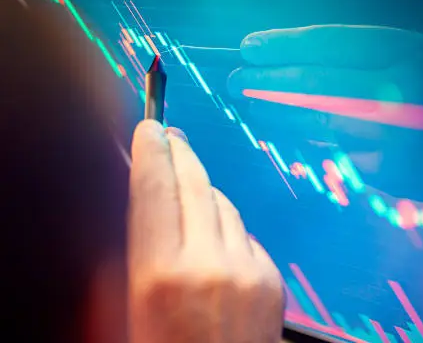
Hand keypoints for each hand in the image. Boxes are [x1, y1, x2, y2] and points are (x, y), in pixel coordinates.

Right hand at [128, 120, 283, 342]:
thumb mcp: (132, 312)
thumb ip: (138, 258)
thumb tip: (146, 208)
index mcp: (161, 275)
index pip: (155, 189)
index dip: (151, 151)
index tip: (150, 129)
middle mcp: (210, 264)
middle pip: (195, 184)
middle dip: (181, 153)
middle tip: (172, 137)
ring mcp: (248, 269)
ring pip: (224, 205)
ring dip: (205, 192)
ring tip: (190, 189)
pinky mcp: (273, 278)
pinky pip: (247, 234)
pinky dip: (230, 229)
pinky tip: (219, 243)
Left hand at [227, 25, 422, 209]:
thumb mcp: (413, 59)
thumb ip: (360, 59)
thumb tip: (290, 61)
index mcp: (409, 50)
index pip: (331, 42)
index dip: (284, 44)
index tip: (248, 47)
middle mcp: (403, 89)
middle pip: (317, 82)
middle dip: (267, 81)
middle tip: (234, 81)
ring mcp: (397, 134)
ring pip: (318, 121)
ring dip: (277, 114)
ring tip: (249, 107)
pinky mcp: (391, 172)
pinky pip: (337, 154)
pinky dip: (309, 143)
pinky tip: (289, 135)